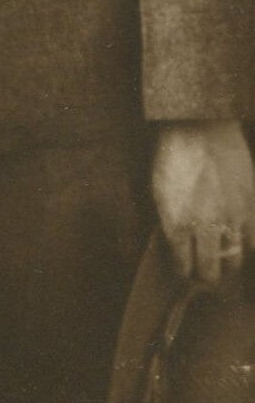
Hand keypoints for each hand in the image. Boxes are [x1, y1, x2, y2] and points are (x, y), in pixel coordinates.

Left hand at [151, 119, 254, 284]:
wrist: (199, 125)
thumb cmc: (172, 154)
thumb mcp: (157, 190)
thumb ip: (167, 222)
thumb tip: (174, 245)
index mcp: (176, 223)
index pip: (182, 267)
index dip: (184, 273)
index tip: (185, 272)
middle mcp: (204, 226)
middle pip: (210, 272)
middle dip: (206, 277)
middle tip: (206, 274)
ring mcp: (231, 218)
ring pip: (234, 262)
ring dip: (227, 265)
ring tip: (223, 261)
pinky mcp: (251, 207)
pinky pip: (254, 243)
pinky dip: (248, 249)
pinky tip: (241, 244)